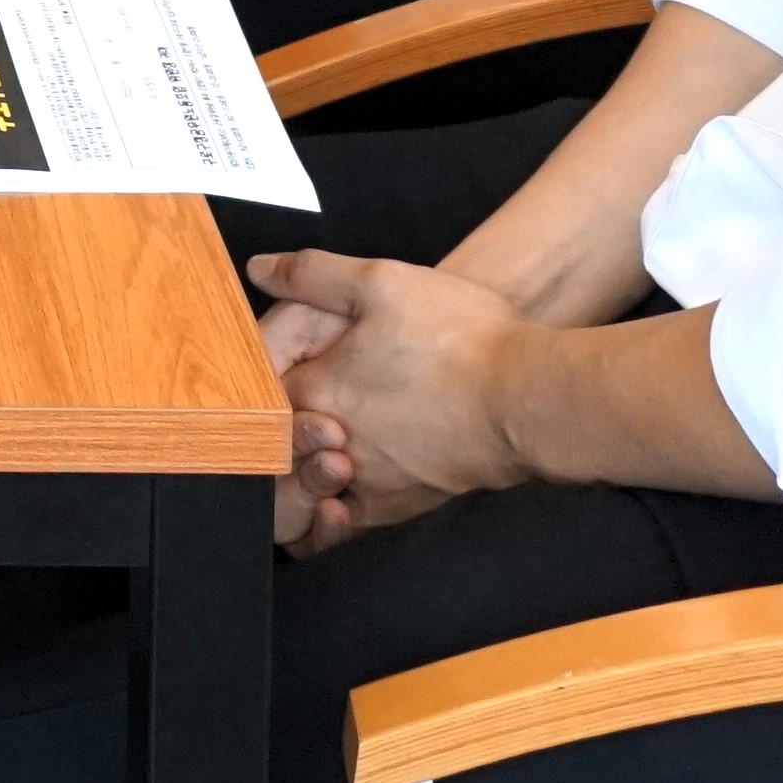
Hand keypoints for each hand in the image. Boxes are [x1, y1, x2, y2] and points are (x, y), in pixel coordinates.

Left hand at [251, 251, 535, 538]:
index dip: (264, 362)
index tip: (280, 352)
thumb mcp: (381, 282)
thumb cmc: (459, 340)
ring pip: (312, 477)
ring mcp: (365, 480)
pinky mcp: (400, 506)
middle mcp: (330, 443)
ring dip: (313, 452)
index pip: (255, 385)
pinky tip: (360, 465)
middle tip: (303, 390)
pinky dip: (344, 496)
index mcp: (315, 389)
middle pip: (278, 435)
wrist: (527, 402)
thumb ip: (312, 274)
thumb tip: (258, 270)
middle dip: (283, 411)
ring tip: (335, 424)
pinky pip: (350, 513)